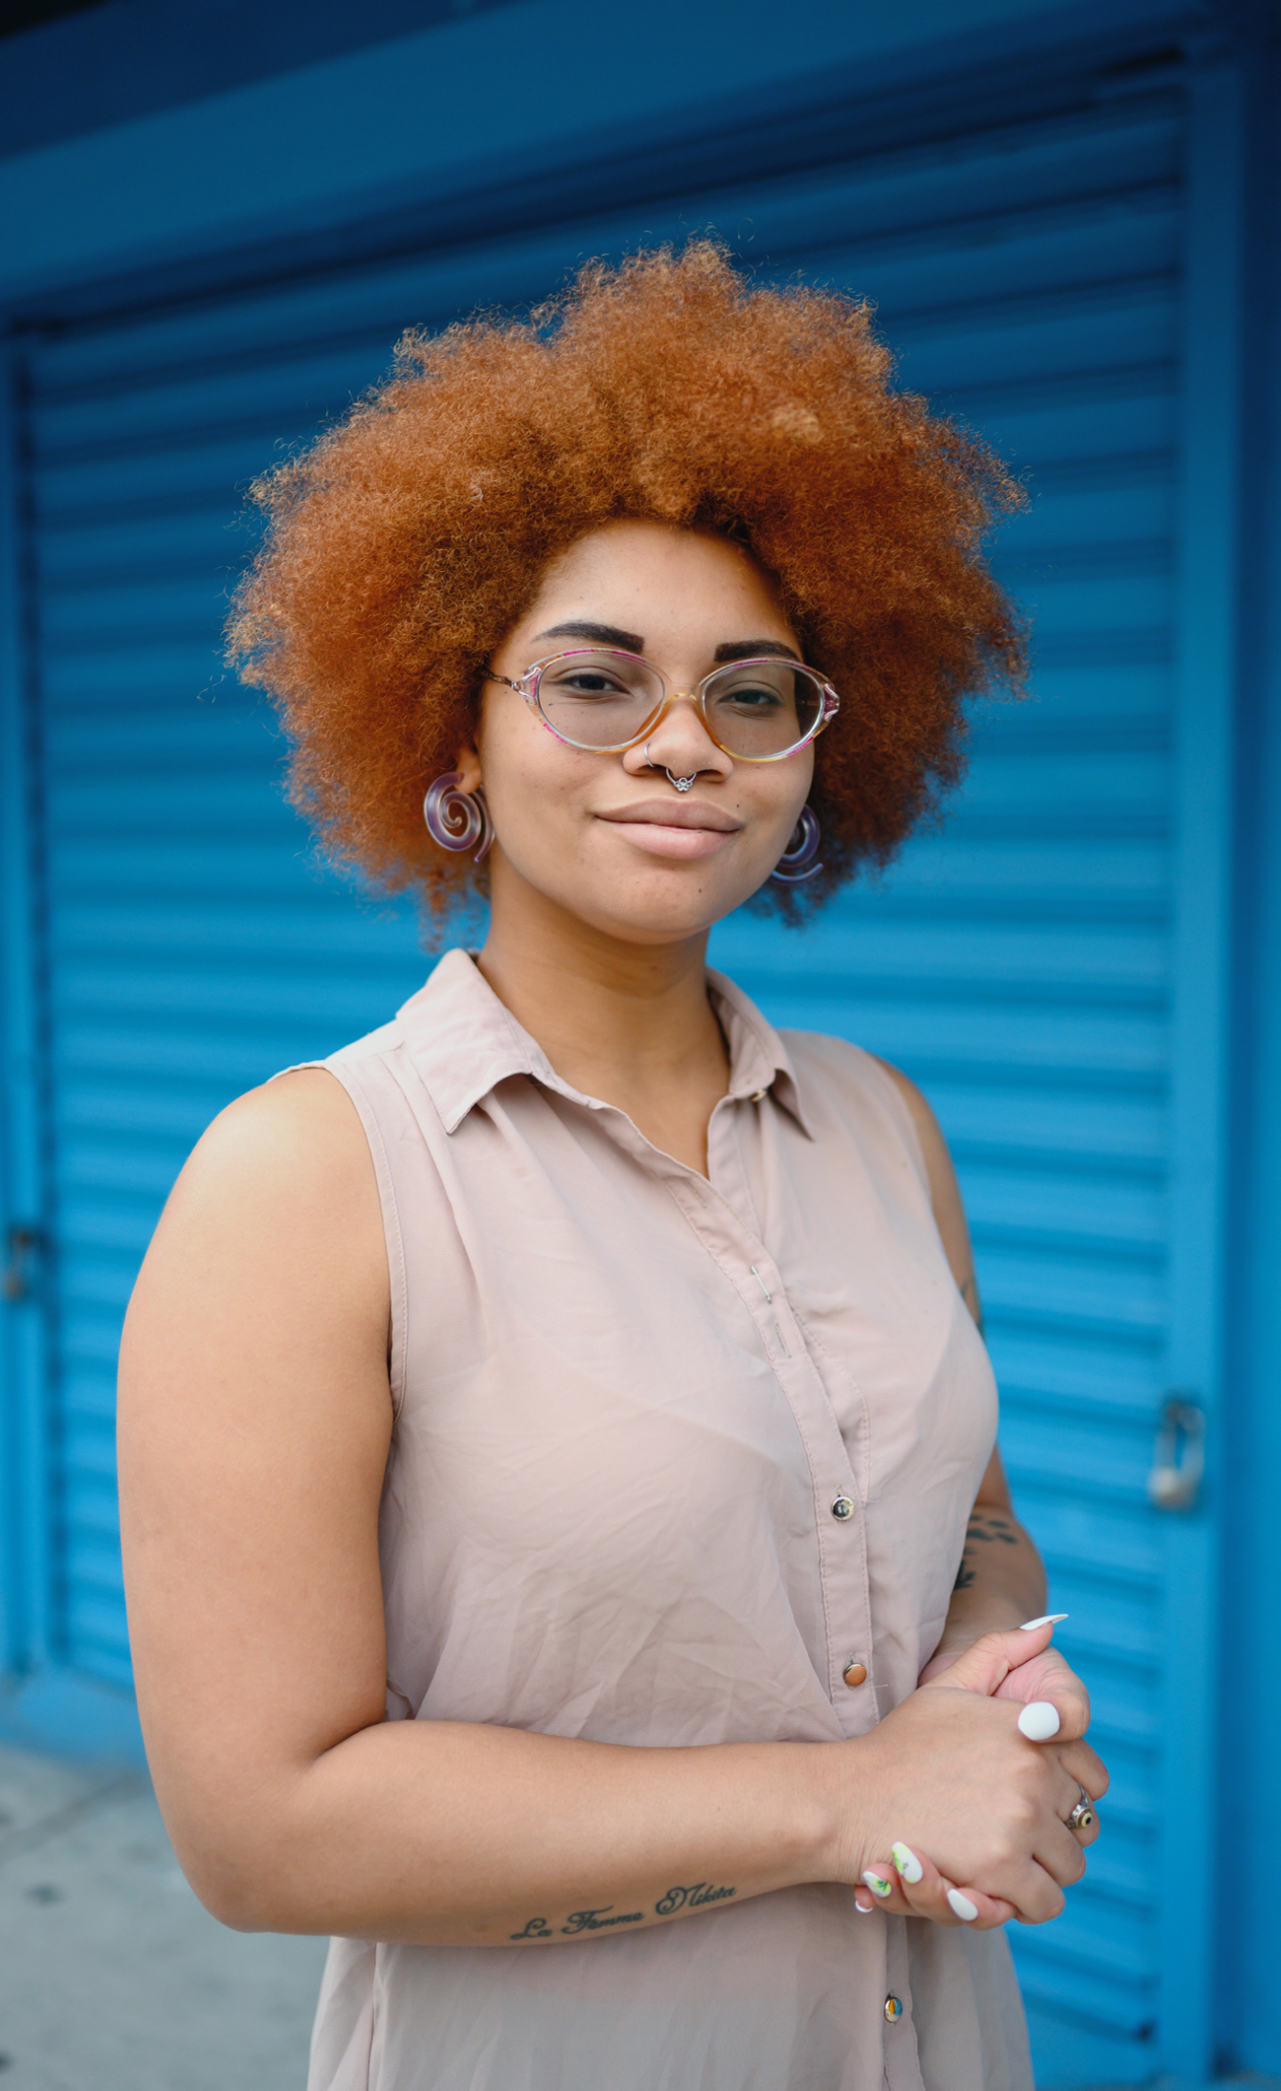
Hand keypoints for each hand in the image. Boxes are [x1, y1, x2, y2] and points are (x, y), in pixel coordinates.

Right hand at [851, 1622, 1106, 1926]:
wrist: (850, 1797)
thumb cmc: (899, 1745)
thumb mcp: (949, 1686)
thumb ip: (1000, 1652)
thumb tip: (1048, 1626)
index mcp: (1029, 1732)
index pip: (1092, 1776)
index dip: (1068, 1795)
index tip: (1038, 1804)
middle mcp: (1033, 1772)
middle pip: (1083, 1824)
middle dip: (1056, 1835)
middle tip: (1015, 1838)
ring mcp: (1020, 1819)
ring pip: (1070, 1867)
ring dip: (1044, 1872)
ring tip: (1005, 1864)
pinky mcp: (1003, 1867)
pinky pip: (1046, 1901)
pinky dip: (1027, 1903)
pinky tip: (997, 1888)